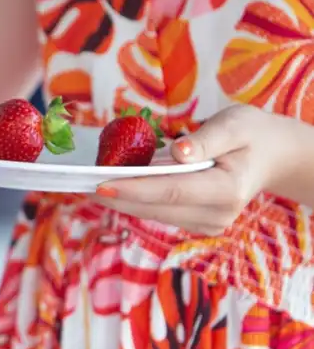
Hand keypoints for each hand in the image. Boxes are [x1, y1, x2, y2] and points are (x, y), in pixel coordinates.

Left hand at [92, 104, 301, 234]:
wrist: (271, 157)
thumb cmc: (251, 134)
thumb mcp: (235, 124)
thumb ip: (205, 139)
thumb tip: (177, 153)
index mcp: (228, 190)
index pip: (171, 191)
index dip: (133, 188)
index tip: (99, 183)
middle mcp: (216, 214)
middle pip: (153, 207)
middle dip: (115, 195)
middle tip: (77, 182)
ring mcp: (206, 224)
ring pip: (150, 213)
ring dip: (120, 198)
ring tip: (86, 182)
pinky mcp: (194, 224)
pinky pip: (156, 211)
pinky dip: (134, 198)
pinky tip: (112, 185)